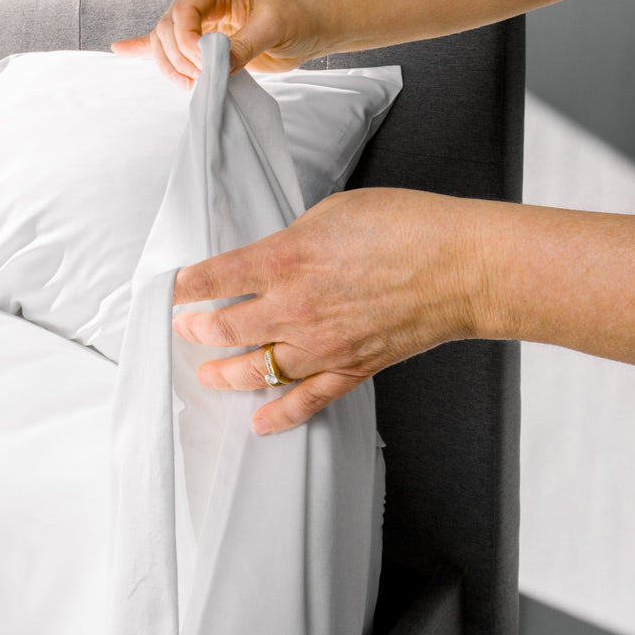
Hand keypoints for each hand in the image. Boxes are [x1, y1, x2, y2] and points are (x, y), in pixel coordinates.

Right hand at [111, 0, 323, 88]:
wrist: (305, 32)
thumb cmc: (295, 20)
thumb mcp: (273, 28)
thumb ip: (244, 45)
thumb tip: (217, 64)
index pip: (183, 10)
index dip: (187, 41)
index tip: (205, 65)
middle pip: (167, 28)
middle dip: (179, 59)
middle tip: (204, 80)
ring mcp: (198, 21)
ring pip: (163, 42)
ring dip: (171, 67)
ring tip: (192, 84)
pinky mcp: (198, 42)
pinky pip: (165, 44)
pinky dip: (142, 49)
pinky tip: (121, 49)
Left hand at [172, 188, 488, 433]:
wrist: (462, 265)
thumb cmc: (406, 228)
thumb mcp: (331, 213)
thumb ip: (290, 242)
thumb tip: (267, 260)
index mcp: (284, 259)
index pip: (211, 278)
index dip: (182, 287)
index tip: (172, 291)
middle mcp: (293, 307)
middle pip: (223, 329)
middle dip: (194, 331)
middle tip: (185, 330)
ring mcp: (320, 344)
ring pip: (255, 370)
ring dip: (223, 374)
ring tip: (207, 373)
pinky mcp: (349, 368)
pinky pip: (305, 400)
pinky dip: (279, 415)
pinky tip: (259, 422)